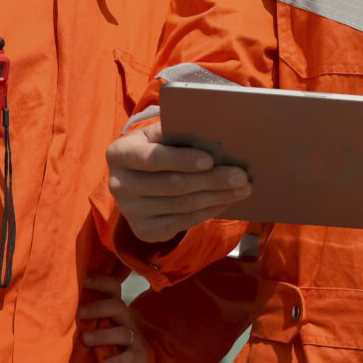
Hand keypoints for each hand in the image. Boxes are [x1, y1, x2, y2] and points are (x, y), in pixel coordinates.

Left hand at [77, 272, 150, 362]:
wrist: (137, 360)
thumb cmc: (108, 338)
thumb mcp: (100, 322)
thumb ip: (83, 313)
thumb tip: (50, 304)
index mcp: (115, 308)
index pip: (111, 287)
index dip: (98, 281)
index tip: (79, 279)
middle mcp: (126, 319)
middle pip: (117, 306)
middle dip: (98, 307)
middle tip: (78, 312)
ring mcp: (134, 338)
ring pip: (123, 332)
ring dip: (104, 335)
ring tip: (85, 339)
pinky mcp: (138, 357)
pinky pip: (129, 357)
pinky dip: (116, 360)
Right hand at [108, 122, 250, 243]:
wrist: (137, 182)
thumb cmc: (156, 149)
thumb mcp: (158, 136)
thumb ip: (177, 132)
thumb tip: (214, 133)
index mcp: (119, 154)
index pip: (153, 158)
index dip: (182, 160)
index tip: (210, 159)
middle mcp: (119, 185)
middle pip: (173, 184)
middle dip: (212, 180)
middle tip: (241, 176)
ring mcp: (130, 211)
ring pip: (182, 205)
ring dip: (217, 197)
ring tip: (242, 188)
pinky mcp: (144, 230)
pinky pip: (183, 222)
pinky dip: (208, 211)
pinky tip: (225, 201)